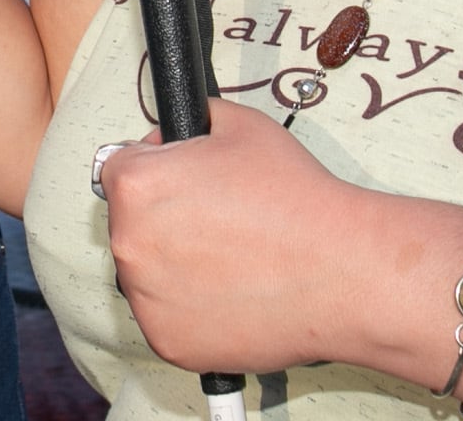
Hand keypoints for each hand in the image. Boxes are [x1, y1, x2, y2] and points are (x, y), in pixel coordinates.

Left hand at [99, 100, 362, 375]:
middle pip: (131, 222)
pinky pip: (167, 317)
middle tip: (218, 220)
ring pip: (148, 273)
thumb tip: (175, 131)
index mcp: (136, 185)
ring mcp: (146, 300)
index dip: (158, 166)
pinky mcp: (169, 343)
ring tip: (231, 257)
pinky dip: (192, 308)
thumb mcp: (240, 125)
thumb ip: (194, 121)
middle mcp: (129, 244)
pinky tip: (232, 291)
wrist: (342, 271)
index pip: (121, 167)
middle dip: (164, 217)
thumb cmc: (295, 199)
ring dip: (175, 264)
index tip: (186, 180)